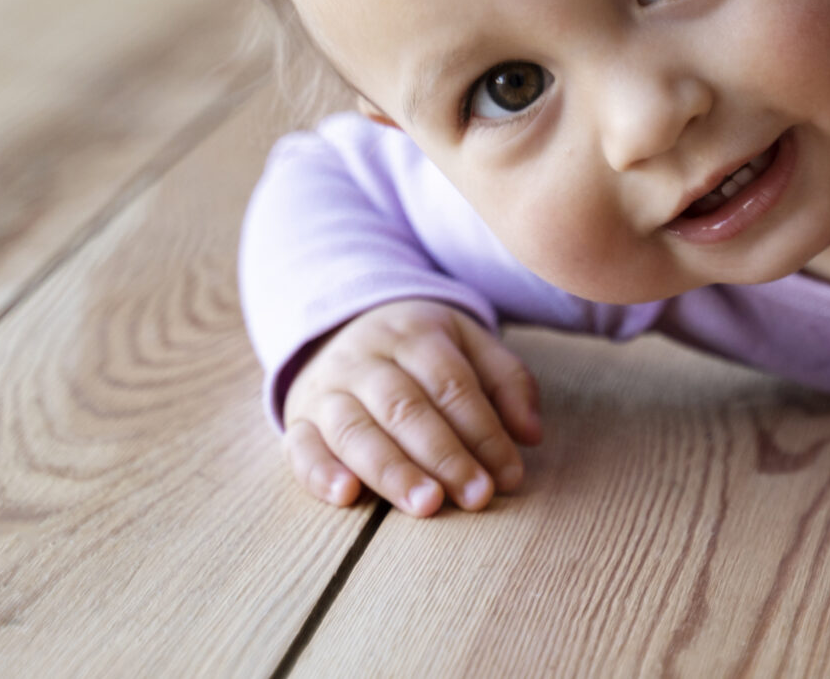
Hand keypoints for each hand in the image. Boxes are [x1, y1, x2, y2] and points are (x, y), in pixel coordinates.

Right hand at [282, 299, 543, 515]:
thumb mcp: (469, 344)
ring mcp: (326, 389)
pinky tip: (346, 496)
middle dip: (445, 456)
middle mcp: (365, 358)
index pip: (452, 385)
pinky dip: (320, 472)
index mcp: (414, 335)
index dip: (484, 432)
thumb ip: (507, 382)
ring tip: (426, 504)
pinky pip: (300, 447)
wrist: (342, 325)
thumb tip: (532, 435)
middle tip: (476, 496)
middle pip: (405, 408)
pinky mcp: (297, 420)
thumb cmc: (421, 350)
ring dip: (392, 471)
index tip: (509, 475)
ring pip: (355, 430)